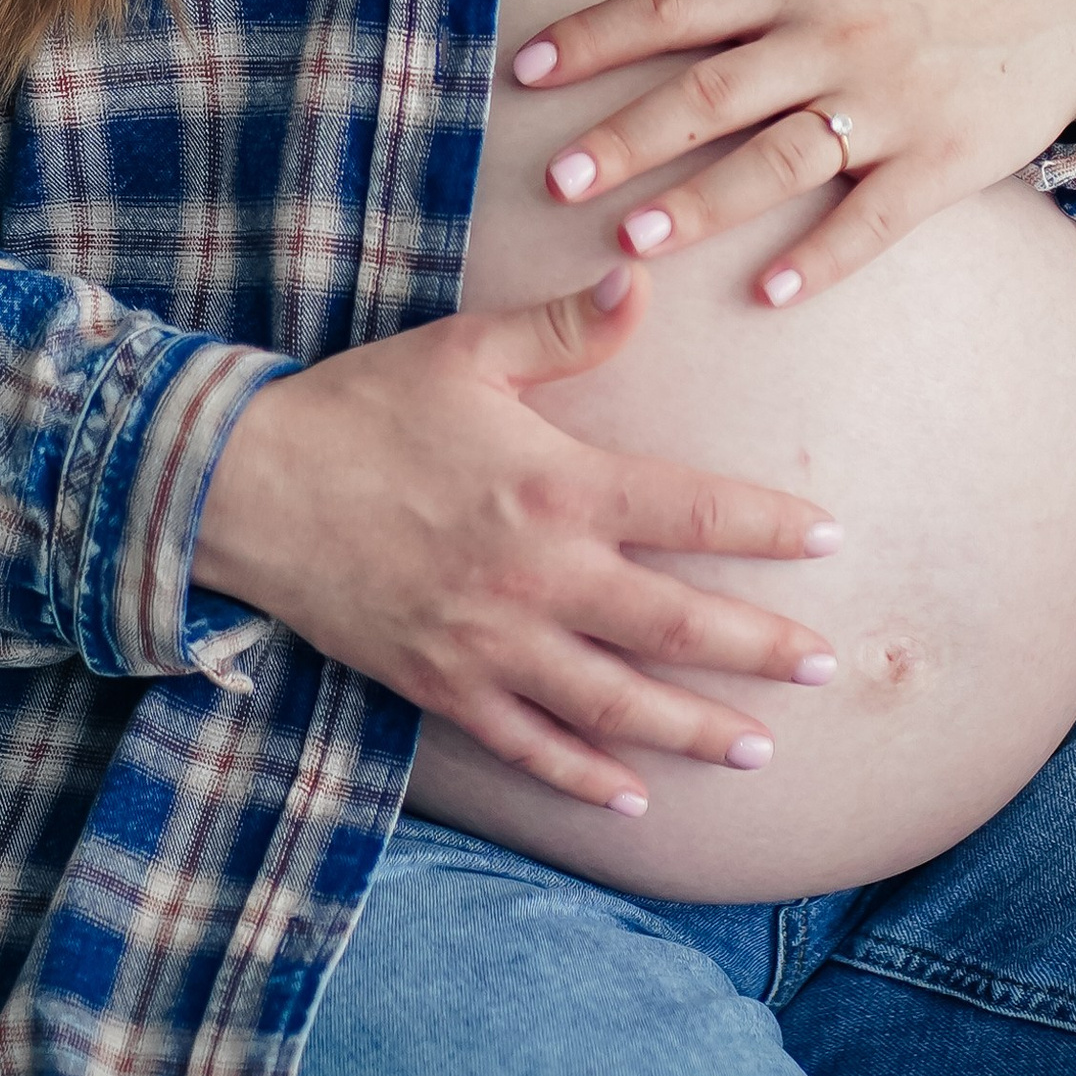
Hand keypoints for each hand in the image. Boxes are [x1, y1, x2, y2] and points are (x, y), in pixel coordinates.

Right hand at [190, 263, 844, 816]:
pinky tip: (630, 798)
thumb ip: (565, 326)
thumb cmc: (362, 406)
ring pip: (614, 702)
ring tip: (759, 750)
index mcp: (555, 486)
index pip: (690, 512)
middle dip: (759, 650)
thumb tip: (642, 277)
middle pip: (673, 626)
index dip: (768, 528)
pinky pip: (525, 743)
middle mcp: (536, 576)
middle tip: (828, 668)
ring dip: (693, 730)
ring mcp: (489, 643)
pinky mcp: (440, 685)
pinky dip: (582, 775)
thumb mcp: (467, 350)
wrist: (245, 486)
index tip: (831, 540)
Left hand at [513, 0, 1075, 309]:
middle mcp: (836, 37)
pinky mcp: (941, 164)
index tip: (527, 69)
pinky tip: (767, 290)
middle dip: (628, 137)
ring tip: (634, 240)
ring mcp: (889, 106)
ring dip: (704, 203)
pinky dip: (820, 256)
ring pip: (780, 159)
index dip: (597, 36)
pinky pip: (872, 220)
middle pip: (712, 91)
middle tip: (556, 180)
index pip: (678, 4)